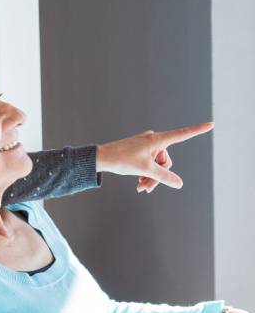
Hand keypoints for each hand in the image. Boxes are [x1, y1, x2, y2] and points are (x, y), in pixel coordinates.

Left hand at [96, 122, 213, 193]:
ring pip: (156, 165)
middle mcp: (154, 140)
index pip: (182, 135)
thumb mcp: (145, 170)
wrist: (101, 158)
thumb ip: (164, 177)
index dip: (197, 130)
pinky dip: (145, 173)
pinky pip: (149, 163)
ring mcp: (146, 145)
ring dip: (150, 177)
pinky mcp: (139, 150)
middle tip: (146, 189)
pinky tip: (138, 183)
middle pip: (166, 161)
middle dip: (158, 176)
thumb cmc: (122, 160)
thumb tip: (179, 184)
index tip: (212, 123)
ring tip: (141, 188)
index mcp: (157, 139)